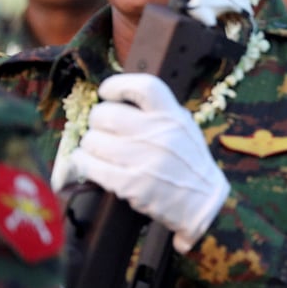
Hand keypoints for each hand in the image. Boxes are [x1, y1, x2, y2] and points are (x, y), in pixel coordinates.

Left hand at [72, 73, 229, 253]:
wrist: (203, 202)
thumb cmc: (189, 162)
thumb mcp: (184, 128)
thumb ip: (158, 113)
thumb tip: (117, 99)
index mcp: (174, 117)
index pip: (144, 87)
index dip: (118, 85)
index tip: (107, 92)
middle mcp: (159, 135)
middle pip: (106, 114)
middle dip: (97, 121)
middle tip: (102, 129)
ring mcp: (144, 160)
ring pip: (92, 140)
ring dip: (90, 145)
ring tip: (98, 149)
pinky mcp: (130, 184)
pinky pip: (89, 165)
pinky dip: (83, 162)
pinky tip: (89, 163)